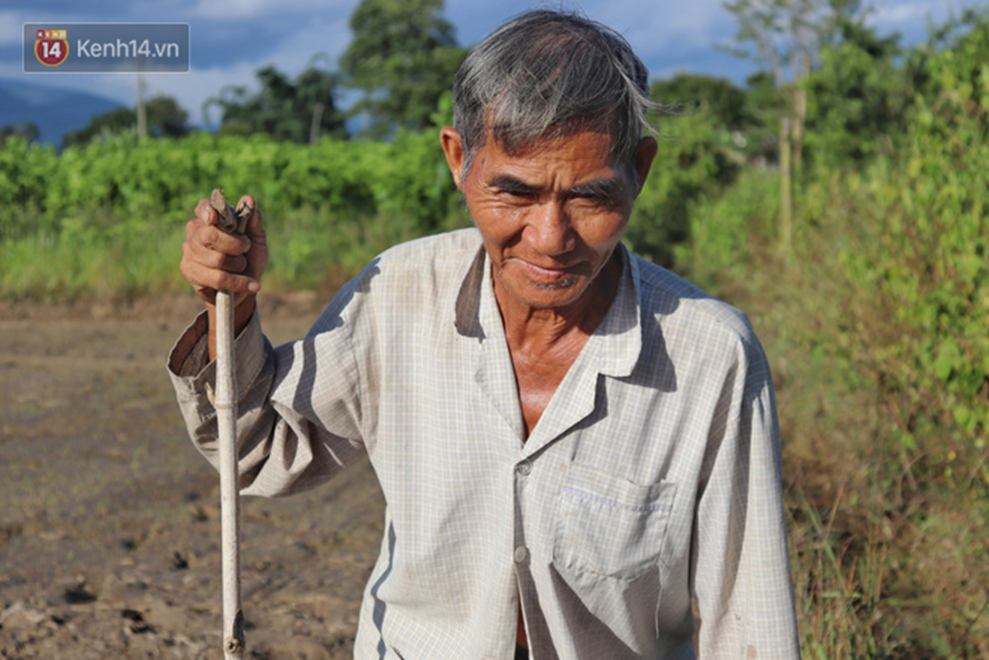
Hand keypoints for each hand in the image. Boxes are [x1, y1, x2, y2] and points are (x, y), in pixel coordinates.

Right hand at [180, 194, 267, 311]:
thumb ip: (253, 220)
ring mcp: (189, 251)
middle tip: (245, 247)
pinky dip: (239, 282)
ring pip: (217, 259)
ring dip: (238, 265)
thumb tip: (249, 198)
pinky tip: (252, 285)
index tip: (214, 217)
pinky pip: (218, 278)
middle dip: (235, 244)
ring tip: (242, 266)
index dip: (208, 210)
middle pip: (210, 235)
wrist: (245, 287)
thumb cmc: (249, 258)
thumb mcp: (257, 239)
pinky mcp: (189, 271)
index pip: (204, 207)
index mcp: (210, 218)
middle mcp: (195, 232)